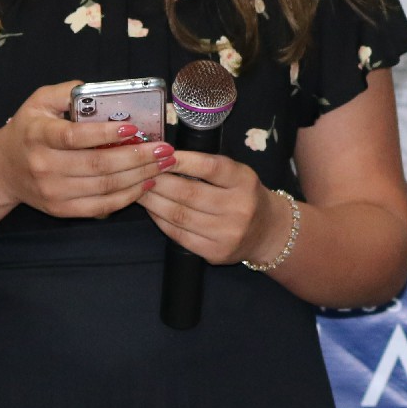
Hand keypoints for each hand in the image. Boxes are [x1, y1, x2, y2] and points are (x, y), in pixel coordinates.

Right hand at [0, 82, 162, 218]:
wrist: (2, 170)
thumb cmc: (28, 130)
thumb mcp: (39, 101)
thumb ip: (66, 91)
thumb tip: (98, 90)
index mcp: (38, 134)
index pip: (74, 137)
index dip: (105, 134)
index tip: (133, 127)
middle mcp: (44, 165)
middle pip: (97, 165)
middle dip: (137, 157)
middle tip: (164, 149)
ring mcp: (52, 191)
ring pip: (104, 187)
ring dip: (139, 176)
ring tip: (163, 164)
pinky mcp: (61, 209)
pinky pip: (100, 207)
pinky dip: (126, 197)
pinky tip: (145, 183)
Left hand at [141, 147, 286, 265]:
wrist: (267, 231)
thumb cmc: (244, 195)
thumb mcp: (237, 174)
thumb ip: (207, 166)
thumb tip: (164, 158)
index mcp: (245, 181)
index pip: (210, 167)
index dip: (182, 161)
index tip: (160, 154)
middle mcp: (239, 208)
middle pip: (189, 193)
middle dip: (158, 181)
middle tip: (139, 172)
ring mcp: (227, 234)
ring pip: (179, 215)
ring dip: (153, 201)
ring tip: (139, 189)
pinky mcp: (215, 252)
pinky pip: (179, 235)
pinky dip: (160, 220)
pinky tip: (151, 210)